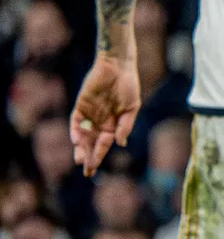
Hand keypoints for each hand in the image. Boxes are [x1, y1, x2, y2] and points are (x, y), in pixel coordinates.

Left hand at [70, 54, 140, 175]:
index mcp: (112, 124)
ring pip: (82, 135)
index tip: (93, 170)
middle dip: (88, 157)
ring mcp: (89, 114)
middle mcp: (99, 121)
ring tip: (79, 160)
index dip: (98, 156)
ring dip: (81, 148)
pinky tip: (77, 140)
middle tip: (86, 171)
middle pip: (91, 143)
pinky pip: (76, 121)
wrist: (118, 66)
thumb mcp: (132, 107)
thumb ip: (125, 125)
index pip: (104, 144)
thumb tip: (120, 144)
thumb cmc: (128, 86)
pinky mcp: (81, 105)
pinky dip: (76, 131)